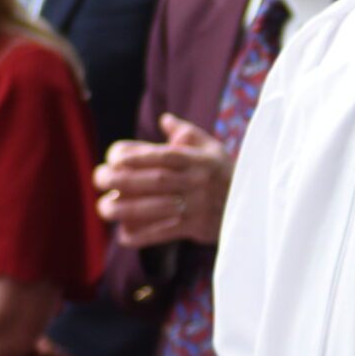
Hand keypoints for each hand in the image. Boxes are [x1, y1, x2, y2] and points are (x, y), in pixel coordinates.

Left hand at [96, 117, 232, 249]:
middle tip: (99, 179)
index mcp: (201, 160)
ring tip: (103, 208)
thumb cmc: (224, 174)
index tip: (114, 156)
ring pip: (158, 207)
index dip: (139, 155)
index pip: (167, 156)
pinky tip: (123, 235)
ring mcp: (198, 206)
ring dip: (126, 209)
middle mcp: (199, 182)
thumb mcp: (213, 150)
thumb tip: (164, 120)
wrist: (255, 206)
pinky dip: (143, 235)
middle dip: (123, 180)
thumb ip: (188, 133)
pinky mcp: (198, 228)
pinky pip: (166, 232)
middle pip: (157, 180)